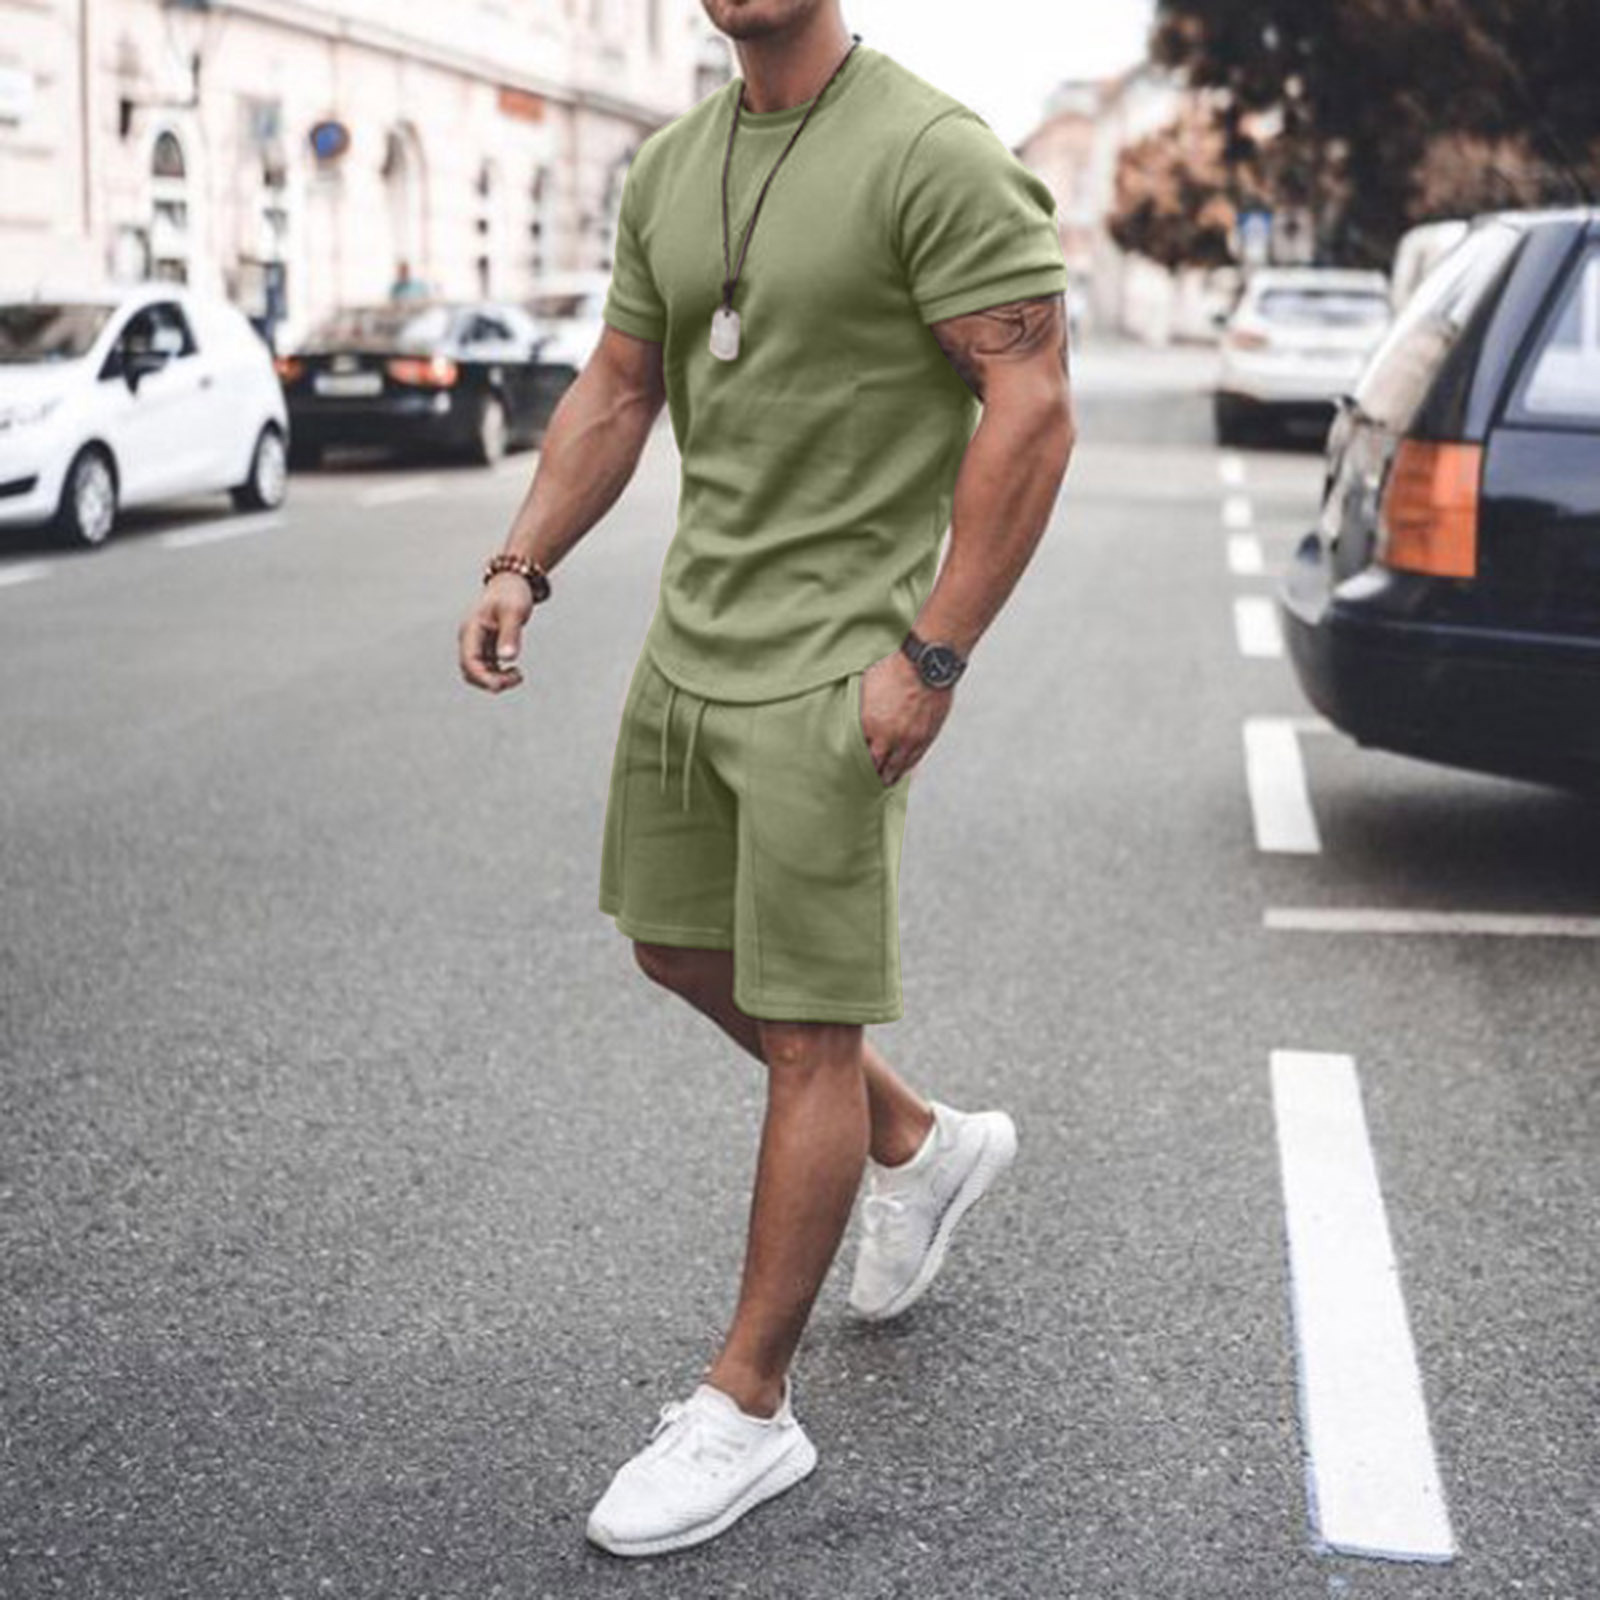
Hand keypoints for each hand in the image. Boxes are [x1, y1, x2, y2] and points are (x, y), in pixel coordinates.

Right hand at [458, 574, 533, 692]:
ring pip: (478, 673)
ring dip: (496, 680)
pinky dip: (499, 675)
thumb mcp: (514, 612)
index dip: (482, 677)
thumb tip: (507, 658)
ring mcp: (476, 644)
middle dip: (491, 681)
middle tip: (517, 675)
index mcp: (471, 630)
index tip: (500, 686)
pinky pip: (487, 669)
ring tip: (518, 674)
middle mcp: (469, 639)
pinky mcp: (485, 647)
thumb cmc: (512, 594)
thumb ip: (510, 634)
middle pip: (470, 672)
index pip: (469, 661)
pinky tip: (515, 671)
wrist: (512, 582)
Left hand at [859, 648, 954, 785]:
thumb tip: (853, 717)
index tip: (850, 767)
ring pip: (897, 767)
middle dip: (871, 775)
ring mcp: (909, 739)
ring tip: (884, 782)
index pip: (858, 753)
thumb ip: (860, 707)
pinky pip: (914, 760)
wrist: (928, 664)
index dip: (854, 762)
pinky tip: (902, 771)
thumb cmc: (896, 669)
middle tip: (865, 783)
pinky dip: (906, 768)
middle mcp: (889, 736)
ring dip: (889, 776)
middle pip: (877, 766)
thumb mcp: (867, 686)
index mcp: (870, 724)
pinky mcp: (926, 737)